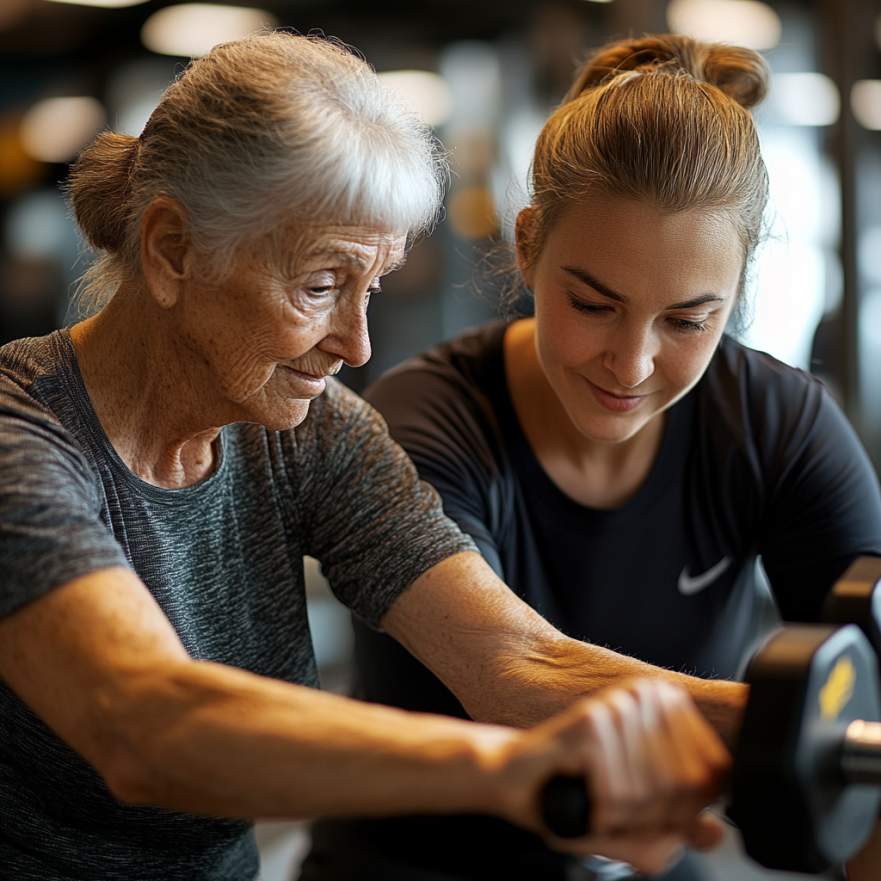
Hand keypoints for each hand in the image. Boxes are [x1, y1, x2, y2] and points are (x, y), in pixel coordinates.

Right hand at [497, 679, 729, 875]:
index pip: (716, 774)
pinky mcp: (592, 719)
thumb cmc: (578, 794)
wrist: (516, 781)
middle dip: (651, 818)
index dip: (687, 811)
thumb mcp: (641, 822)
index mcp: (671, 705)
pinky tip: (584, 797)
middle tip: (617, 809)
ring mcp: (620, 703)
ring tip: (597, 801)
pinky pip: (619, 793)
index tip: (652, 812)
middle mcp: (649, 694)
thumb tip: (714, 831)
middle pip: (686, 786)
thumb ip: (681, 829)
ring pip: (652, 793)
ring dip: (622, 818)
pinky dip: (601, 812)